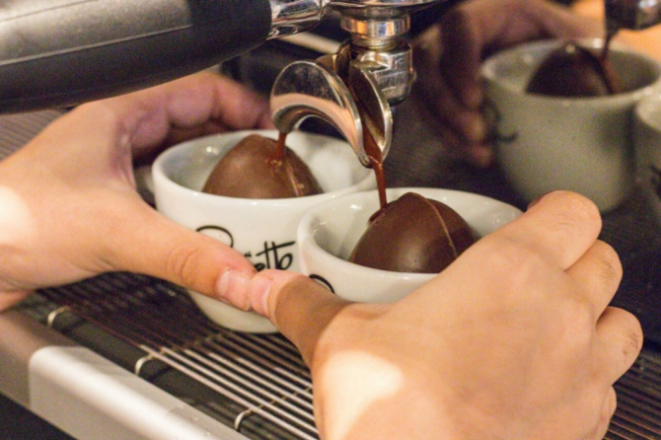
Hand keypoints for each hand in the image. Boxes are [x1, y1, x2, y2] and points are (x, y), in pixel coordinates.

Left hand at [0, 71, 272, 310]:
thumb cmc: (13, 220)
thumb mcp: (117, 232)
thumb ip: (185, 255)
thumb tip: (239, 272)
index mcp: (119, 114)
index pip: (200, 89)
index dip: (244, 104)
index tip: (273, 129)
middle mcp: (117, 134)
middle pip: (195, 123)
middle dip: (235, 141)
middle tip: (266, 166)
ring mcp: (113, 164)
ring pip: (179, 155)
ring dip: (212, 171)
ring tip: (243, 191)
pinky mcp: (108, 196)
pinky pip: (162, 186)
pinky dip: (189, 197)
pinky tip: (202, 219)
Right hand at [227, 191, 641, 438]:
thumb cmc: (393, 411)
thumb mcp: (341, 340)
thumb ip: (306, 303)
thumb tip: (275, 288)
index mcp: (510, 273)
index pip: (573, 211)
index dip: (555, 212)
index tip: (535, 222)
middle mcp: (561, 315)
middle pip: (604, 258)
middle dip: (576, 258)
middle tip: (535, 273)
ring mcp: (582, 373)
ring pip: (624, 320)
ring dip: (595, 315)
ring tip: (552, 325)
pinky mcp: (585, 424)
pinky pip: (611, 385)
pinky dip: (590, 375)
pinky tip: (548, 384)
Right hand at [413, 0, 602, 166]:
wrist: (542, 58)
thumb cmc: (555, 42)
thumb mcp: (570, 36)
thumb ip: (577, 48)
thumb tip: (592, 72)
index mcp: (487, 13)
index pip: (459, 27)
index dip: (460, 62)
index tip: (476, 97)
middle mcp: (454, 36)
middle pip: (427, 61)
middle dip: (446, 102)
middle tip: (475, 131)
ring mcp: (441, 65)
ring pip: (421, 91)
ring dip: (443, 125)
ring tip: (476, 149)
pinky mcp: (439, 93)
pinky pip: (429, 114)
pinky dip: (447, 138)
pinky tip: (474, 153)